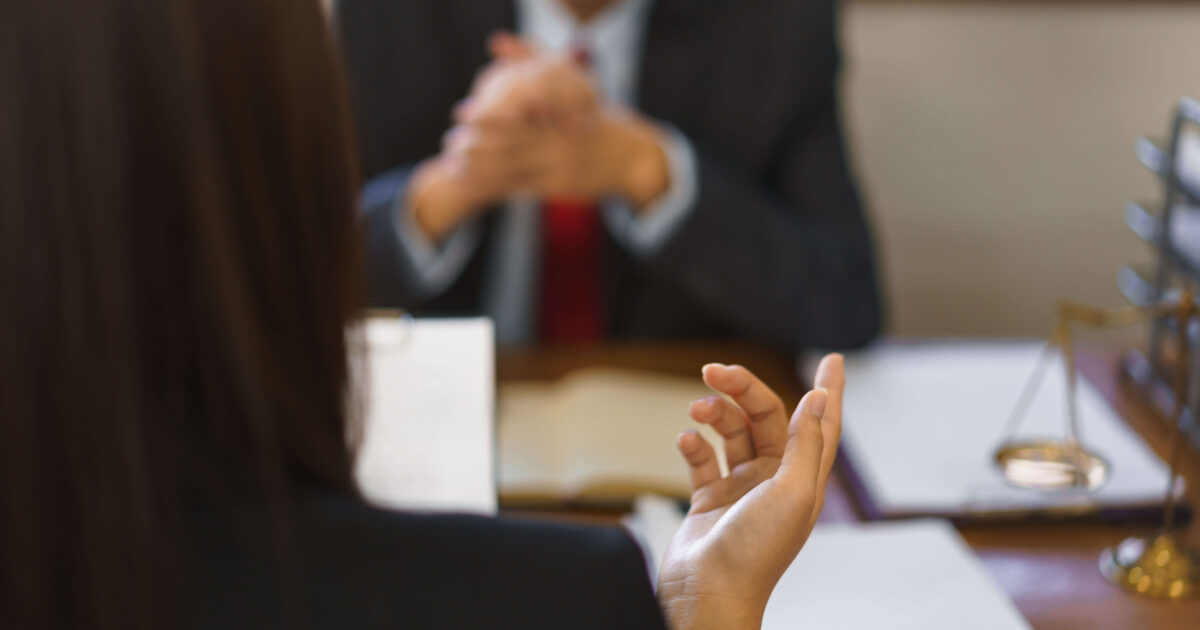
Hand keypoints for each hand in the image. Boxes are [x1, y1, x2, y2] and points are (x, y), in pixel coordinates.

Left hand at [407, 34, 601, 241]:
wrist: (629, 158)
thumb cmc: (594, 116)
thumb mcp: (573, 81)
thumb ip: (532, 58)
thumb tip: (494, 40)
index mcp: (560, 113)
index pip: (517, 115)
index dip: (486, 115)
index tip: (459, 113)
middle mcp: (559, 140)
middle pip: (510, 144)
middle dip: (476, 145)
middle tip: (448, 141)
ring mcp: (558, 166)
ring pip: (511, 169)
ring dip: (479, 169)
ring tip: (451, 165)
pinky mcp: (557, 187)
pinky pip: (518, 187)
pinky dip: (492, 186)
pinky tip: (470, 184)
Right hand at [657, 354, 844, 629]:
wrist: (708, 594)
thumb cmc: (755, 552)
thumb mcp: (791, 493)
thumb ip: (804, 443)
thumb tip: (817, 398)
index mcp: (803, 479)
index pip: (822, 423)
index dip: (829, 390)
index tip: (834, 359)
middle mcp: (775, 480)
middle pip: (766, 418)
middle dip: (742, 389)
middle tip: (714, 370)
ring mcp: (741, 489)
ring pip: (732, 433)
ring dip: (714, 414)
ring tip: (695, 410)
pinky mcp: (710, 500)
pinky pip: (703, 459)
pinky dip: (694, 444)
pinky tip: (686, 440)